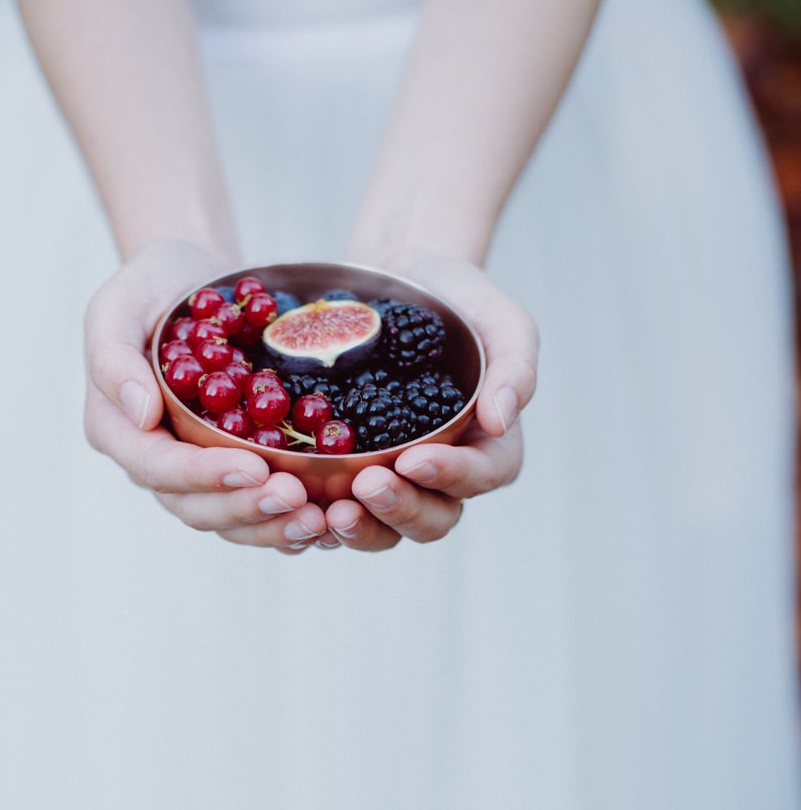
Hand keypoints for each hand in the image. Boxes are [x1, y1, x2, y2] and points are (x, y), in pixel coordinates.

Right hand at [83, 239, 327, 550]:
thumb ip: (114, 358)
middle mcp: (154, 461)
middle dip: (246, 507)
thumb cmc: (152, 287)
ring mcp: (194, 471)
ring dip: (272, 526)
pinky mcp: (231, 470)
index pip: (157, 467)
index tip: (252, 468)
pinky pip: (255, 509)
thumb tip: (139, 413)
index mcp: (116, 429)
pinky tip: (324, 521)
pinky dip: (286, 521)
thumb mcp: (118, 305)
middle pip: (195, 506)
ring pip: (228, 518)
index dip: (204, 475)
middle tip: (295, 497)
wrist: (194, 280)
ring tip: (315, 519)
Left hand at [324, 252, 536, 550]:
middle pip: (432, 518)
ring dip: (360, 528)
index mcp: (486, 446)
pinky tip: (295, 504)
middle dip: (401, 508)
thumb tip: (501, 421)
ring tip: (332, 509)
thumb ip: (514, 366)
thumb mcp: (496, 317)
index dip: (452, 476)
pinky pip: (334, 514)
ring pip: (384, 529)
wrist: (390, 280)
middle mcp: (441, 477)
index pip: (482, 476)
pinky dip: (315, 520)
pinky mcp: (344, 477)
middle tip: (367, 486)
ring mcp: (392, 481)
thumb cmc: (453, 300)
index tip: (414, 459)